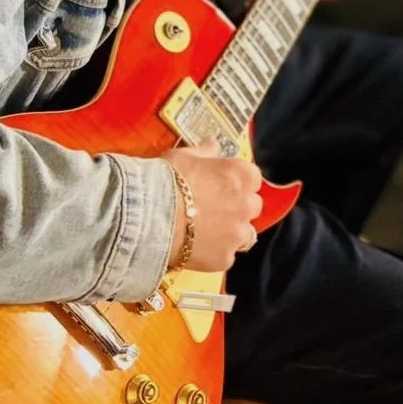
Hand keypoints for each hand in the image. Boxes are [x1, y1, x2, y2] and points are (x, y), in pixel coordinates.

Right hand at [165, 140, 262, 271]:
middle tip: (213, 207)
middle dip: (237, 206)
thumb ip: (205, 151)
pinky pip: (225, 256)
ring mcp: (237, 235)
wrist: (149, 216)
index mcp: (240, 175)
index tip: (222, 183)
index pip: (252, 177)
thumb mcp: (184, 156)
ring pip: (245, 235)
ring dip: (232, 232)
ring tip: (208, 232)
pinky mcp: (224, 259)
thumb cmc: (167, 179)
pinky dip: (215, 253)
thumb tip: (214, 144)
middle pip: (252, 206)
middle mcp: (246, 205)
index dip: (236, 181)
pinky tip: (196, 248)